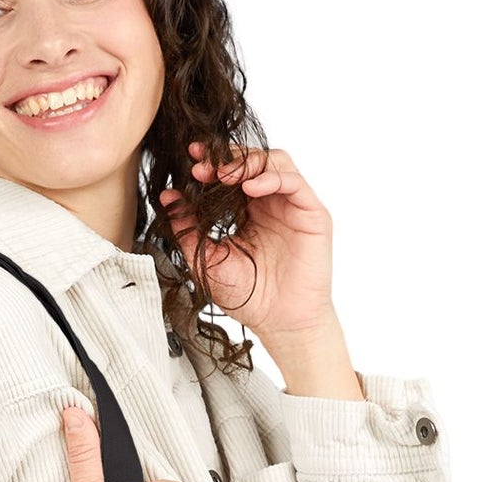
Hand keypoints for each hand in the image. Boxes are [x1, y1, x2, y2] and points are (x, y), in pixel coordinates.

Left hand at [158, 143, 336, 340]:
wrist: (279, 323)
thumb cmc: (248, 296)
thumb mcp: (207, 259)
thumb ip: (188, 229)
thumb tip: (168, 198)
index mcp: (247, 211)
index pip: (231, 173)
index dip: (212, 162)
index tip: (190, 160)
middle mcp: (271, 203)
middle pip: (253, 160)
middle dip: (226, 158)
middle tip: (201, 166)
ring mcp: (292, 206)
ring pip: (276, 162)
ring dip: (248, 162)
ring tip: (223, 175)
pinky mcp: (312, 214)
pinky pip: (294, 182)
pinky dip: (271, 178)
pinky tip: (250, 188)